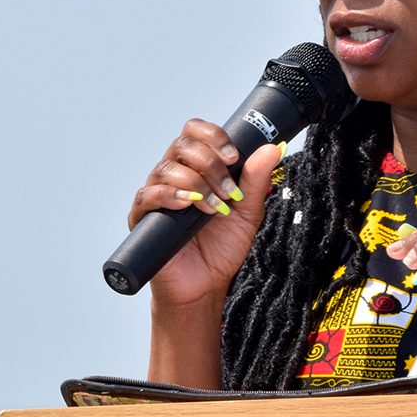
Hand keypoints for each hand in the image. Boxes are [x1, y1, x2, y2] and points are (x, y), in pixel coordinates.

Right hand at [127, 118, 283, 307]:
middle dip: (211, 164)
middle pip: (182, 145)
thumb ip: (258, 179)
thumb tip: (273, 148)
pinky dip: (170, 196)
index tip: (233, 156)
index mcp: (199, 167)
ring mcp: (157, 195)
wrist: (206, 284)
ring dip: (196, 182)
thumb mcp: (249, 211)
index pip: (196, 132)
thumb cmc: (224, 246)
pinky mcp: (143, 217)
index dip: (213, 136)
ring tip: (215, 206)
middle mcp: (176, 175)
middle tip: (229, 190)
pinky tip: (189, 205)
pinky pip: (148, 195)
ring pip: (166, 167)